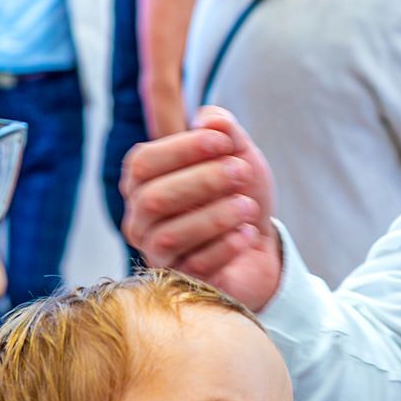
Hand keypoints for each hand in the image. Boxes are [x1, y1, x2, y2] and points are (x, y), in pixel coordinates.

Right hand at [119, 107, 281, 308]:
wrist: (261, 245)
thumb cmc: (238, 193)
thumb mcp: (236, 153)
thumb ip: (222, 128)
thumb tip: (208, 118)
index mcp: (144, 182)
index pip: (143, 162)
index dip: (182, 149)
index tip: (223, 141)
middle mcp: (140, 219)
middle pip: (153, 199)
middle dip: (202, 181)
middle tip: (242, 172)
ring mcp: (156, 253)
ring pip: (171, 234)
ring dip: (215, 216)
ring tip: (248, 206)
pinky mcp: (179, 283)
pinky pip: (195, 265)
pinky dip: (226, 245)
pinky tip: (247, 234)